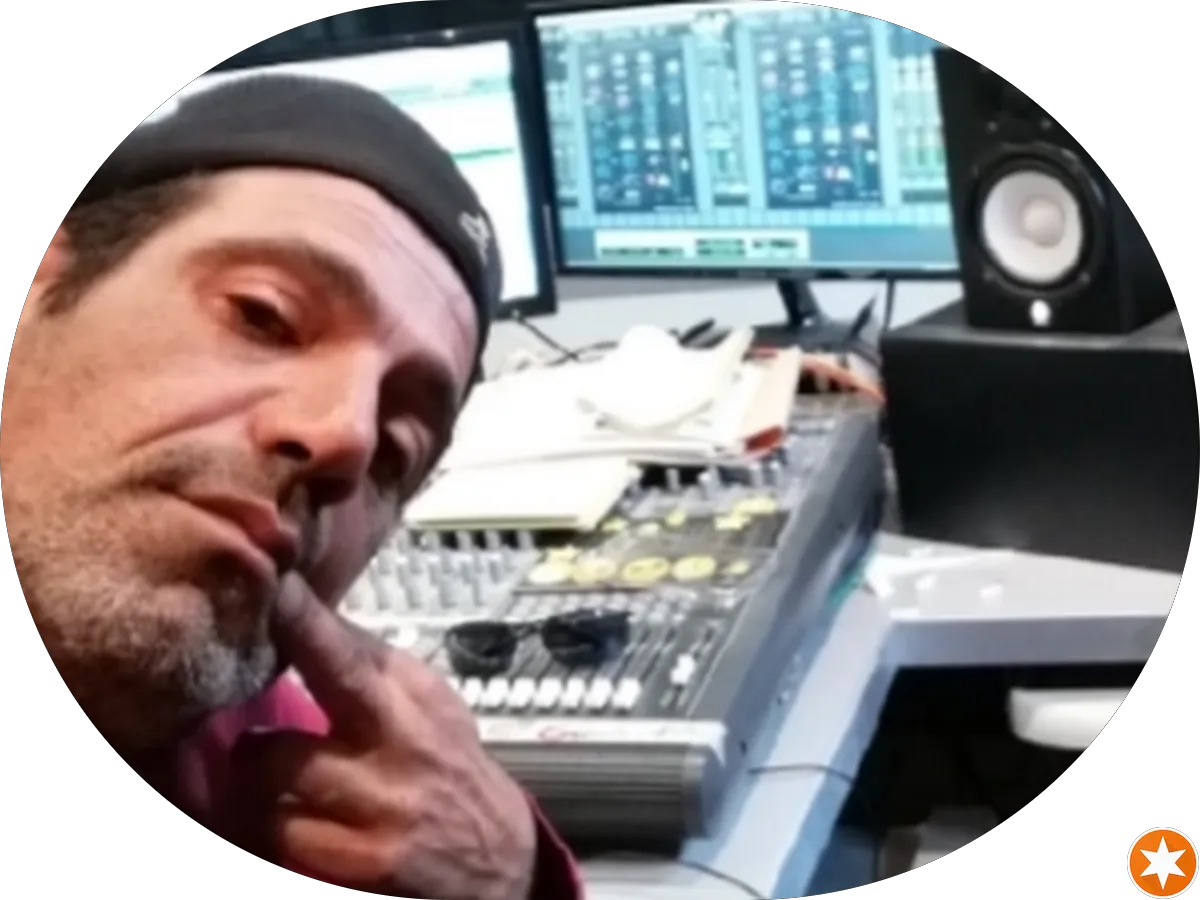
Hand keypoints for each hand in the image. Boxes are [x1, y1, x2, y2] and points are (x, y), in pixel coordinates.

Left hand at [232, 574, 536, 899]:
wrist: (499, 860)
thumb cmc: (448, 770)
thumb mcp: (428, 707)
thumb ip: (371, 667)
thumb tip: (304, 615)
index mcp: (415, 692)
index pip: (357, 641)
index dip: (308, 613)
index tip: (276, 583)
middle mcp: (405, 736)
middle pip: (336, 677)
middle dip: (289, 645)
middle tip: (242, 665)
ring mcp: (386, 800)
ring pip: (277, 766)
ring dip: (250, 769)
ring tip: (255, 770)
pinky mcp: (366, 859)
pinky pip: (281, 833)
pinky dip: (264, 824)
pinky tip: (270, 818)